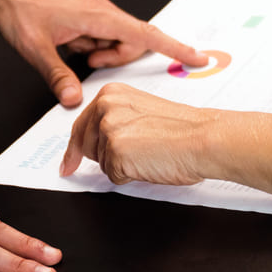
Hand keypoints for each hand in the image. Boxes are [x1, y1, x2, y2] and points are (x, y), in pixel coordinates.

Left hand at [0, 0, 204, 106]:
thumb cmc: (18, 5)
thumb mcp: (34, 47)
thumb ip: (57, 75)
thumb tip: (75, 100)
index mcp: (96, 15)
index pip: (145, 33)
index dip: (174, 47)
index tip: (197, 57)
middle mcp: (100, 8)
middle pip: (131, 40)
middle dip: (116, 58)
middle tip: (87, 63)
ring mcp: (92, 8)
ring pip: (113, 38)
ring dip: (100, 52)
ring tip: (70, 51)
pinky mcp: (84, 10)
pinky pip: (99, 32)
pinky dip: (90, 44)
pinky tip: (67, 43)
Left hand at [60, 83, 218, 185]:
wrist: (203, 137)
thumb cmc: (181, 127)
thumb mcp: (139, 109)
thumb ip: (114, 117)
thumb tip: (92, 140)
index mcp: (110, 94)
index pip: (81, 125)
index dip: (75, 149)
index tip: (68, 164)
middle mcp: (105, 108)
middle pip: (88, 147)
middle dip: (106, 157)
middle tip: (137, 153)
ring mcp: (109, 130)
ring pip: (103, 164)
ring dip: (122, 166)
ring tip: (149, 153)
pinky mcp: (116, 153)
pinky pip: (114, 177)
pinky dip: (130, 176)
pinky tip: (149, 163)